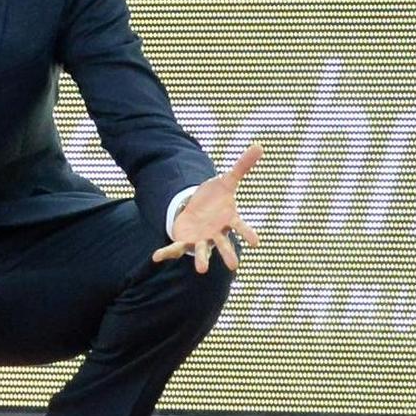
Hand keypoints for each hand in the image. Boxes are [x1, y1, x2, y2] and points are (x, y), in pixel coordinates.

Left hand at [153, 144, 263, 272]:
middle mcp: (216, 233)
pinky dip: (166, 253)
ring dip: (201, 259)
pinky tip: (156, 257)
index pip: (241, 228)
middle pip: (224, 244)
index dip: (248, 234)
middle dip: (228, 254)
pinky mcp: (185, 240)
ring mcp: (200, 239)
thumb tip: (259, 145)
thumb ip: (242, 166)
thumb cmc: (216, 198)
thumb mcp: (227, 180)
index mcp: (228, 220)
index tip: (256, 243)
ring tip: (201, 269)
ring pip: (202, 250)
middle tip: (234, 266)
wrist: (197, 208)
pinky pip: (175, 248)